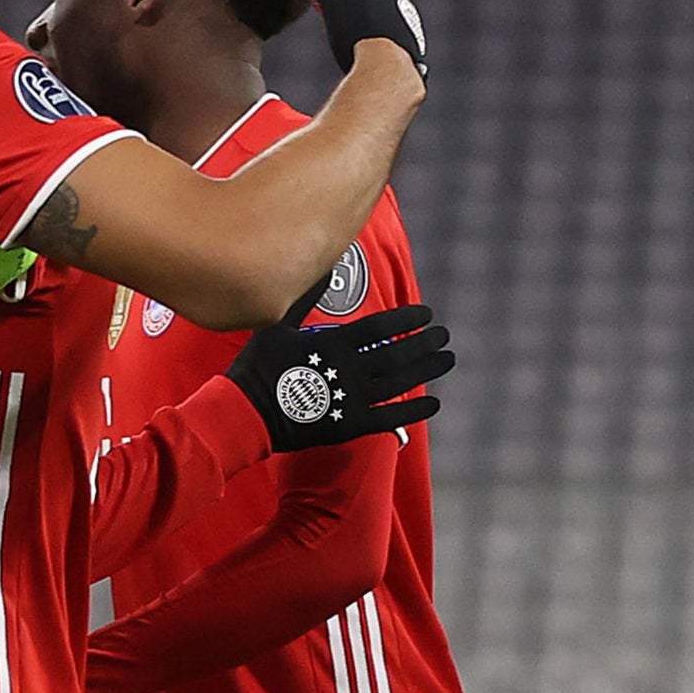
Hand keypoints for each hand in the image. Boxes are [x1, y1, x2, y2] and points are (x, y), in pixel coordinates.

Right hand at [230, 302, 454, 452]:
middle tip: (445, 335)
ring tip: (448, 359)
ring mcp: (351, 398)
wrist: (245, 413)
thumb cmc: (258, 367)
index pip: (380, 327)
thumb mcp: (276, 325)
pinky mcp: (350, 425)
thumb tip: (319, 268)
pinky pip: (389, 417)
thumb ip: (303, 299)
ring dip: (427, 369)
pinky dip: (413, 410)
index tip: (426, 314)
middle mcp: (347, 370)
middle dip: (425, 343)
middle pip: (396, 354)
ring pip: (399, 382)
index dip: (407, 319)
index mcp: (332, 344)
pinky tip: (435, 404)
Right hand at [291, 0, 428, 80]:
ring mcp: (406, 29)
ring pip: (377, 20)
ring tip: (344, 36)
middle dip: (346, 0)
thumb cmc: (356, 27)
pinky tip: (362, 58)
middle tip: (328, 12)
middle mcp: (398, 2)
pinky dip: (373, 48)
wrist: (388, 70)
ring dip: (361, 24)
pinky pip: (386, 47)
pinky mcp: (410, 55)